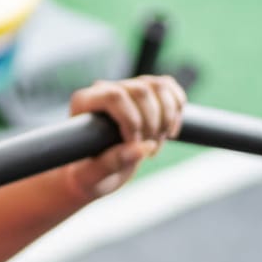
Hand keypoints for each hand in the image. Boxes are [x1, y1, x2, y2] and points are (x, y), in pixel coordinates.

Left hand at [62, 75, 186, 197]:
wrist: (98, 172)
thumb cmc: (88, 174)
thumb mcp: (93, 176)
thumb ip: (112, 163)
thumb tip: (142, 149)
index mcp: (84, 103)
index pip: (114, 96)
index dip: (131, 121)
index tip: (134, 145)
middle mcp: (105, 89)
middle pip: (141, 90)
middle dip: (151, 124)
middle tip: (147, 151)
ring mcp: (127, 88)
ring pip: (158, 86)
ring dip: (166, 119)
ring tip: (155, 144)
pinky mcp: (145, 92)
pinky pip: (169, 87)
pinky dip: (176, 110)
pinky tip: (167, 132)